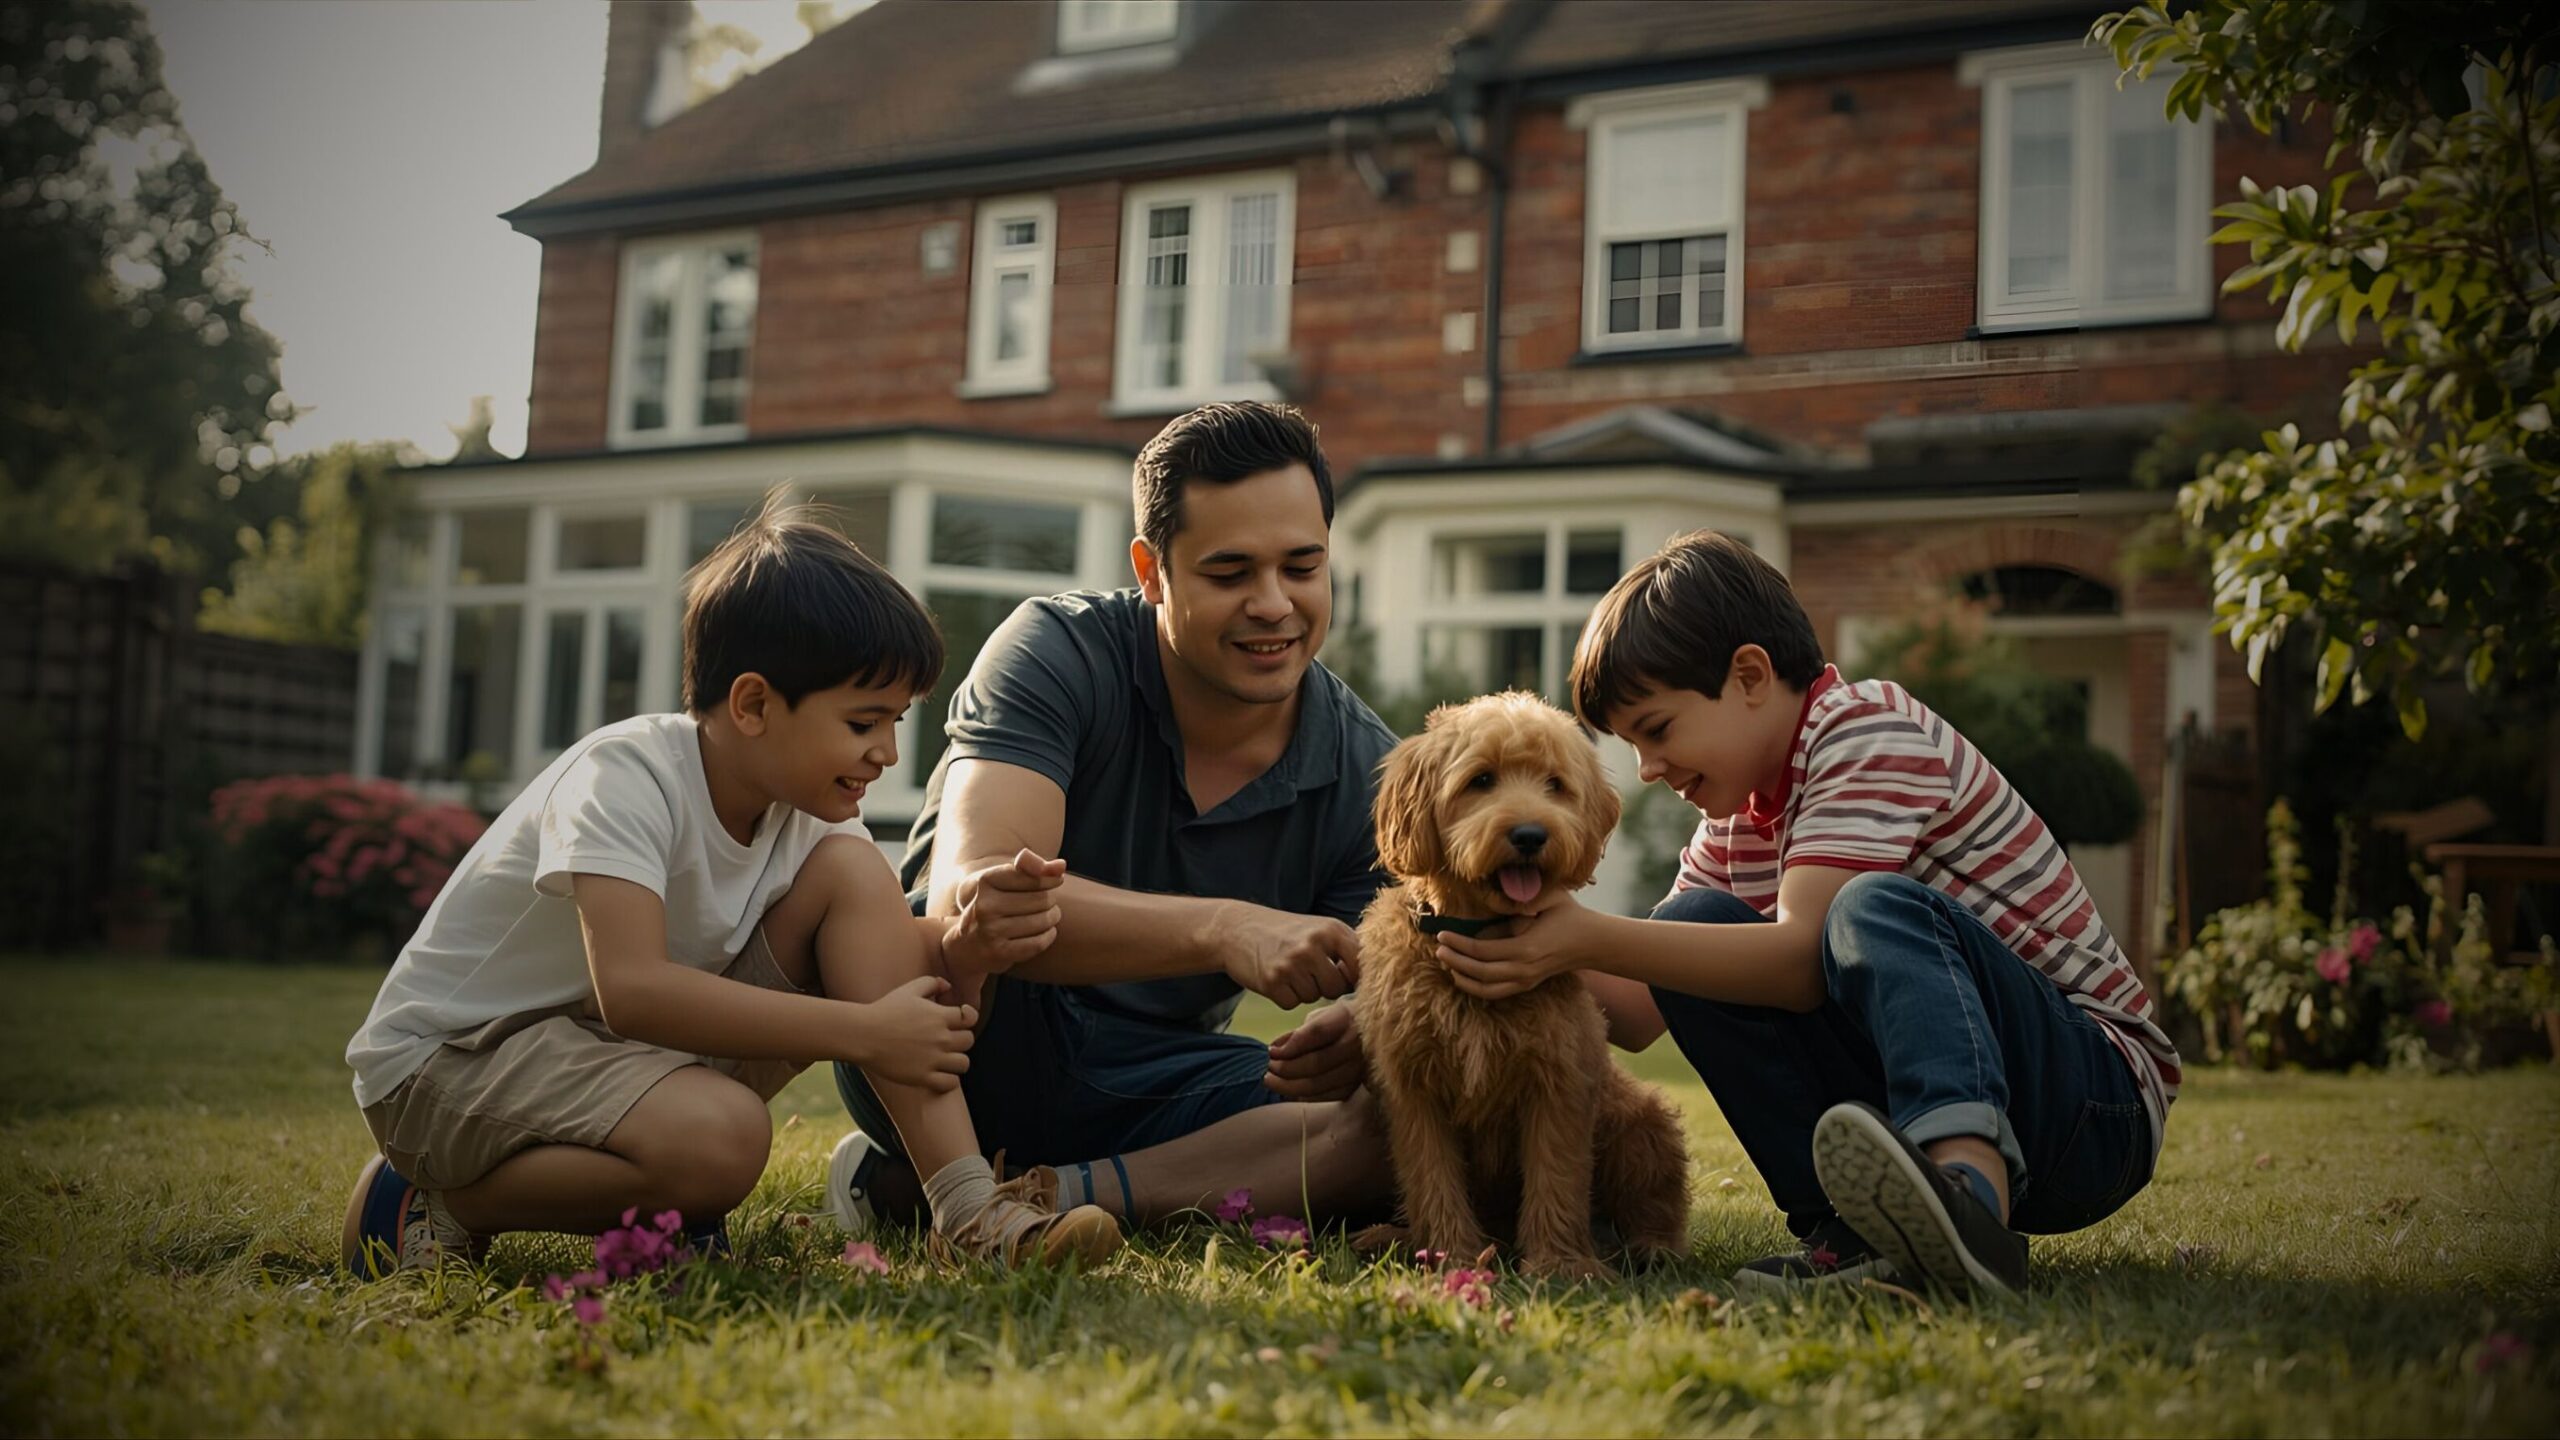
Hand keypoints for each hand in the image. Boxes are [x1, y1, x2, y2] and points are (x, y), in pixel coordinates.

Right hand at [849, 975, 977, 1092]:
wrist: (863, 1035)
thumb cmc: (885, 1010)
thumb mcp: (908, 989)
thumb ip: (932, 982)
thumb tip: (948, 986)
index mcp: (939, 1016)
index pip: (970, 1018)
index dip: (966, 1019)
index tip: (956, 1021)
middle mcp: (940, 1038)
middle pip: (969, 1041)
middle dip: (960, 1039)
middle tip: (946, 1041)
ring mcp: (932, 1059)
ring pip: (963, 1064)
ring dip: (957, 1061)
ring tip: (945, 1059)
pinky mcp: (922, 1077)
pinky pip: (950, 1083)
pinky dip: (948, 1080)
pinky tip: (938, 1074)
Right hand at [943, 848, 1066, 976]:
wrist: (967, 945)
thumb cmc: (993, 905)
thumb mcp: (1004, 880)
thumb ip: (1033, 866)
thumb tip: (1061, 865)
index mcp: (986, 881)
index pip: (1033, 876)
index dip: (1051, 879)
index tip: (1056, 881)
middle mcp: (985, 905)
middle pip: (1043, 899)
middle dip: (1051, 901)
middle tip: (1045, 904)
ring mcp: (990, 930)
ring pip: (1043, 921)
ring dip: (1052, 918)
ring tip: (1048, 917)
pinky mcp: (999, 953)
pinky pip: (1039, 942)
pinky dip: (1048, 936)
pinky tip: (1046, 932)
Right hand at [1222, 905, 1359, 1007]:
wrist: (1236, 928)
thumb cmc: (1285, 932)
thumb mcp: (1318, 928)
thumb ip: (1345, 949)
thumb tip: (1373, 979)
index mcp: (1331, 929)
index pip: (1360, 966)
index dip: (1353, 977)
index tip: (1342, 976)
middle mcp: (1313, 945)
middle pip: (1337, 988)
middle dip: (1324, 986)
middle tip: (1307, 971)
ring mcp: (1292, 963)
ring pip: (1313, 997)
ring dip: (1303, 991)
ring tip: (1290, 970)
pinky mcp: (1272, 981)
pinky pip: (1292, 1004)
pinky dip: (1285, 997)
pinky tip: (1276, 978)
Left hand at [1264, 1002, 1364, 1099]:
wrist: (1371, 1034)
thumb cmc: (1337, 1023)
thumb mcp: (1318, 1018)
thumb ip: (1297, 1033)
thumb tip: (1274, 1050)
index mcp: (1346, 1018)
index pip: (1316, 1033)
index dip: (1290, 1046)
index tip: (1271, 1051)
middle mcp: (1357, 1044)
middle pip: (1316, 1063)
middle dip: (1286, 1069)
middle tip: (1268, 1069)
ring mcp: (1360, 1067)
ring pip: (1320, 1084)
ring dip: (1290, 1086)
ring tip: (1272, 1081)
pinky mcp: (1357, 1085)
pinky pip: (1327, 1096)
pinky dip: (1305, 1096)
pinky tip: (1290, 1091)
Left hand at [1436, 892, 1600, 1000]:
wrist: (1592, 942)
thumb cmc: (1569, 914)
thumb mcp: (1549, 898)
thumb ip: (1522, 900)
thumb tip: (1494, 903)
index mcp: (1526, 949)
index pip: (1482, 951)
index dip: (1459, 944)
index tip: (1442, 934)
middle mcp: (1523, 970)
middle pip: (1478, 973)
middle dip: (1454, 961)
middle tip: (1438, 948)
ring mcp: (1525, 980)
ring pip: (1485, 989)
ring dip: (1462, 978)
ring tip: (1447, 963)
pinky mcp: (1527, 984)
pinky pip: (1495, 993)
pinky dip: (1476, 988)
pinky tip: (1462, 976)